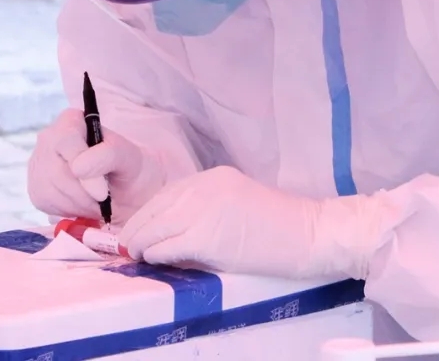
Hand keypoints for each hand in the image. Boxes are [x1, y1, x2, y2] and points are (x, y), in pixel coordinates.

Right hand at [28, 108, 156, 222]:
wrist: (123, 190)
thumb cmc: (126, 167)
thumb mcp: (128, 156)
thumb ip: (108, 154)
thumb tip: (78, 168)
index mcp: (72, 121)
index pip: (66, 141)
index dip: (83, 170)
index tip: (101, 192)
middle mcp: (49, 137)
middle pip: (55, 171)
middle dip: (83, 194)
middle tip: (103, 202)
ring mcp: (38, 163)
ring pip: (49, 190)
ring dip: (78, 205)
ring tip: (96, 203)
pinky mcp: (35, 188)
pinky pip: (45, 203)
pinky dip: (68, 211)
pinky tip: (83, 205)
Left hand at [117, 166, 397, 279]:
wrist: (311, 234)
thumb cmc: (280, 227)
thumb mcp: (238, 205)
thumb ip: (206, 210)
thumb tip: (169, 233)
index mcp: (214, 178)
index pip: (167, 194)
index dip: (148, 213)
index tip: (137, 228)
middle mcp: (207, 187)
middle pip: (157, 207)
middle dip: (137, 228)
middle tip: (127, 245)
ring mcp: (207, 210)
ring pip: (158, 226)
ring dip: (141, 242)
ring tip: (135, 255)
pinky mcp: (210, 236)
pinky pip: (170, 245)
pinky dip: (157, 253)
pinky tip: (154, 260)